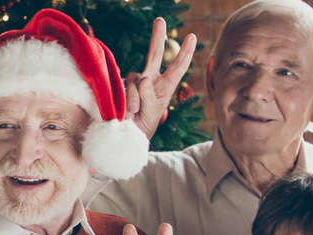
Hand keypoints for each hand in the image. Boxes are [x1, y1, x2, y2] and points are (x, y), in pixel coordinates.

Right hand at [122, 18, 196, 138]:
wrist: (124, 137)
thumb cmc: (143, 128)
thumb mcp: (152, 115)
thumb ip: (150, 97)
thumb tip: (145, 78)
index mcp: (165, 87)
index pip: (177, 67)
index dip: (185, 53)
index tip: (192, 37)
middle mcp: (150, 81)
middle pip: (154, 55)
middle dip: (157, 37)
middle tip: (160, 20)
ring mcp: (134, 83)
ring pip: (136, 78)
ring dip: (135, 97)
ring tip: (135, 112)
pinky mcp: (120, 86)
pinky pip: (124, 85)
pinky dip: (127, 98)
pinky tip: (126, 111)